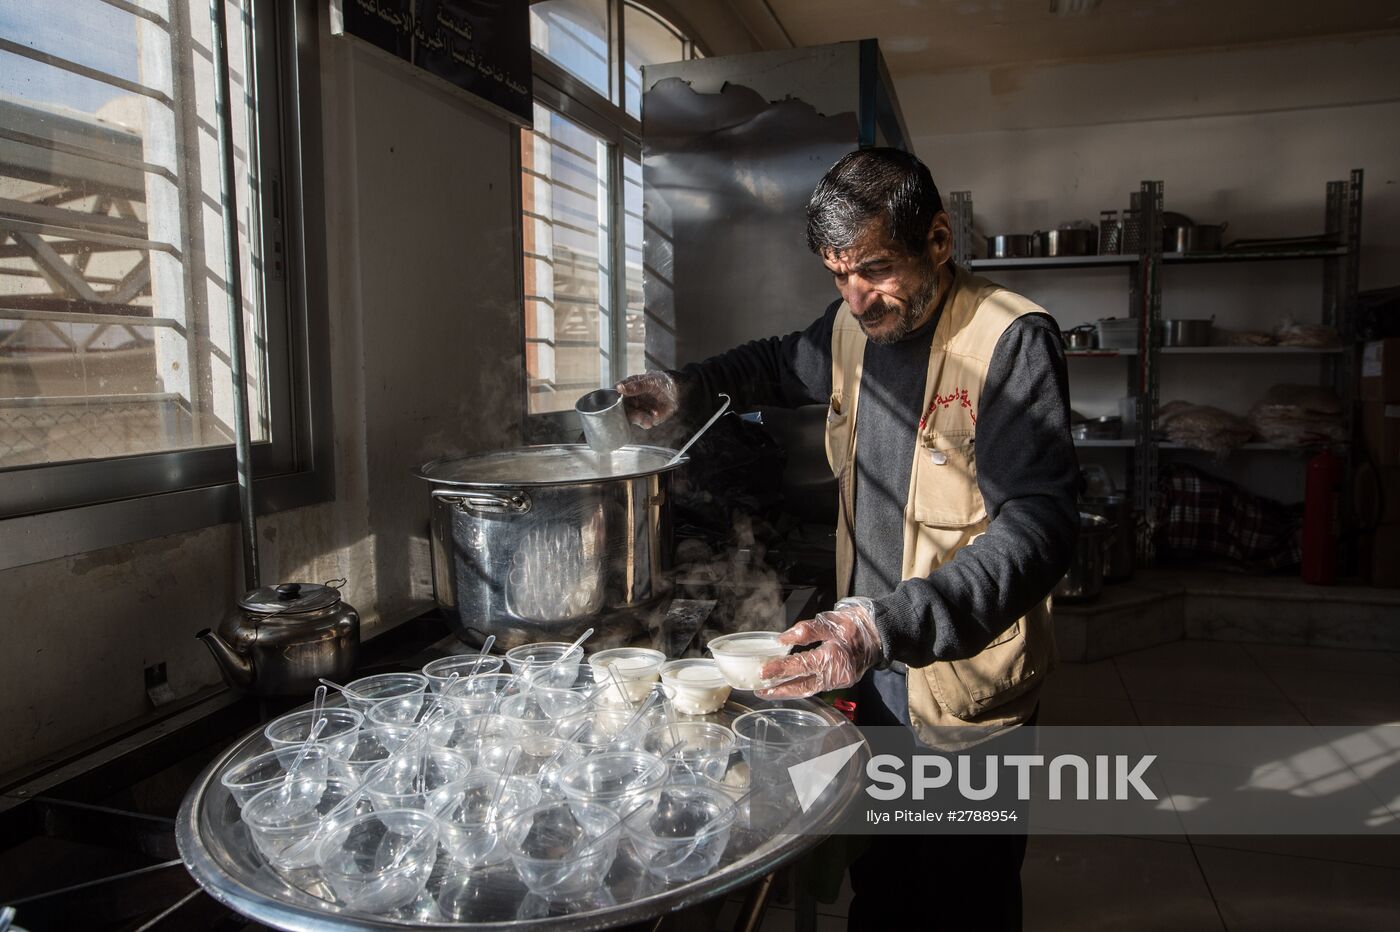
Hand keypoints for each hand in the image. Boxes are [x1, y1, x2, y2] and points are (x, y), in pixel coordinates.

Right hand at [616, 371, 678, 427]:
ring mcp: (635, 410)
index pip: (613, 396)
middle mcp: (628, 401)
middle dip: (628, 412)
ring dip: (639, 418)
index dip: (612, 401)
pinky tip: (655, 414)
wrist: (676, 392)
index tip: (616, 404)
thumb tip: (619, 387)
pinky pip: (642, 422)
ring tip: (648, 418)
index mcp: (626, 389)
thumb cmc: (660, 382)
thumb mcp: (650, 381)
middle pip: (621, 410)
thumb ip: (635, 386)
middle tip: (637, 413)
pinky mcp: (644, 419)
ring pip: (631, 418)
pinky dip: (648, 421)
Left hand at [755, 597, 881, 699]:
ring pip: (809, 690)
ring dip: (789, 691)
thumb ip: (806, 630)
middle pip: (803, 686)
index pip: (801, 665)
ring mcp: (839, 680)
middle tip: (760, 690)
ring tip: (769, 691)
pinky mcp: (840, 681)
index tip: (763, 672)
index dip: (781, 669)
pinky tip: (788, 686)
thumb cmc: (855, 624)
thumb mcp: (830, 621)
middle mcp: (836, 673)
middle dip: (780, 689)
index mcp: (834, 656)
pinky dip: (801, 688)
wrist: (879, 634)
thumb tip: (782, 639)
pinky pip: (817, 687)